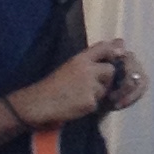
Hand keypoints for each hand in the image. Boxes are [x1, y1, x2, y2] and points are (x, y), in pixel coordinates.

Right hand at [14, 40, 141, 124]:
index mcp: (80, 58)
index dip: (112, 52)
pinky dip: (89, 106)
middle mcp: (88, 69)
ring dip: (97, 94)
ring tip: (80, 97)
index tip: (114, 58)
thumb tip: (107, 58)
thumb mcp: (69, 66)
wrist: (39, 104)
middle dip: (105, 79)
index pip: (104, 47)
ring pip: (104, 89)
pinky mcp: (89, 102)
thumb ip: (86, 62)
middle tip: (92, 86)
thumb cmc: (52, 85)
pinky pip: (96, 103)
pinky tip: (76, 106)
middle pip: (110, 70)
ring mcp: (89, 86)